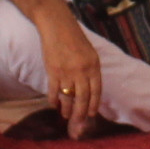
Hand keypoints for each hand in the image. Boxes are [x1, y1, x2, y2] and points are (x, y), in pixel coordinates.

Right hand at [36, 8, 107, 129]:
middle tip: (78, 121)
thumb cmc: (75, 39)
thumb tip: (90, 90)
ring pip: (68, 98)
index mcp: (94, 66)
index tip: (91, 114)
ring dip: (67, 109)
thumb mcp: (90, 53)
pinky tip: (54, 105)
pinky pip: (54, 91)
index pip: (96, 91)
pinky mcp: (53, 71)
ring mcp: (67, 72)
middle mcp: (82, 71)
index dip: (93, 104)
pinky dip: (53, 100)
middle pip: (82, 98)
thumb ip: (91, 71)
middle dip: (80, 112)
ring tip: (66, 115)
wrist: (57, 26)